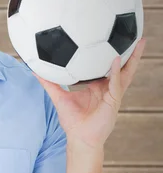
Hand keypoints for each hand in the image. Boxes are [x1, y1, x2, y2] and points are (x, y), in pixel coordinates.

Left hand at [31, 38, 145, 150]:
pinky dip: (116, 71)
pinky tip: (117, 59)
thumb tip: (34, 70)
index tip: (109, 36)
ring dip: (133, 58)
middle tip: (135, 34)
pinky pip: (116, 83)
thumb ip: (48, 83)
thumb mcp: (58, 97)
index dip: (109, 53)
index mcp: (97, 86)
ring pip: (126, 72)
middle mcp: (107, 87)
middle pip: (121, 66)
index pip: (105, 66)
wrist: (79, 138)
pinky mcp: (113, 100)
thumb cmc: (72, 121)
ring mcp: (113, 93)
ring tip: (139, 42)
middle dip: (130, 52)